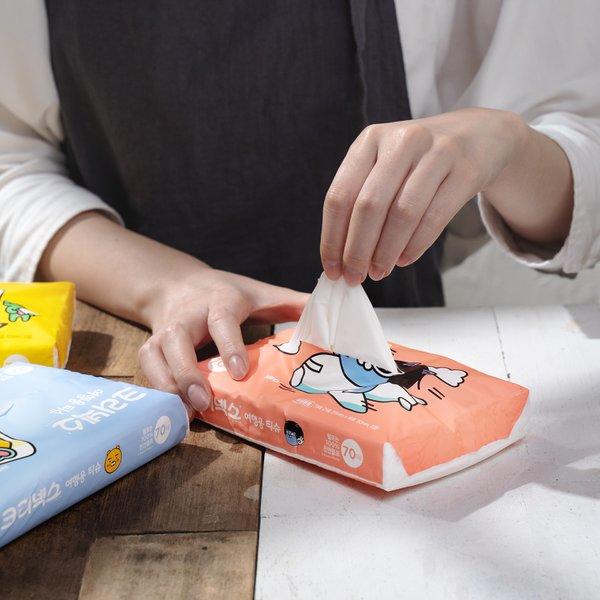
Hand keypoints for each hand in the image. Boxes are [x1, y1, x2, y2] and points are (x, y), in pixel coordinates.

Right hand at [138, 268, 307, 413]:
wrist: (177, 285)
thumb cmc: (225, 293)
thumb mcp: (259, 293)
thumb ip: (291, 304)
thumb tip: (329, 314)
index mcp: (220, 300)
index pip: (222, 320)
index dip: (228, 344)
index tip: (239, 372)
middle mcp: (188, 314)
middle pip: (178, 339)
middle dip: (187, 371)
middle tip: (203, 400)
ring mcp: (166, 329)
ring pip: (155, 354)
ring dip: (167, 385)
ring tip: (185, 415)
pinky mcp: (151, 344)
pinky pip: (147, 367)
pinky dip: (156, 390)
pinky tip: (172, 412)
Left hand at [320, 108, 528, 284]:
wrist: (476, 136)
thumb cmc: (417, 161)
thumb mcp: (384, 166)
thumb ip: (360, 201)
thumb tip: (341, 257)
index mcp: (370, 140)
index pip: (340, 195)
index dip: (332, 238)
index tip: (331, 269)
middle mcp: (401, 141)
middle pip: (369, 206)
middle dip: (357, 250)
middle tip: (354, 277)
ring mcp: (436, 152)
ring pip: (403, 214)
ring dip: (386, 252)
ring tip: (379, 272)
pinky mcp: (466, 170)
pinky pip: (435, 217)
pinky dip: (416, 245)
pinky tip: (403, 260)